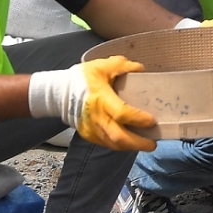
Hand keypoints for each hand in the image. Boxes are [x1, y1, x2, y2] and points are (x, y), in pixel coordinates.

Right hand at [29, 57, 157, 151]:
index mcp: (101, 99)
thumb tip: (141, 70)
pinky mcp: (88, 135)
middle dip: (138, 143)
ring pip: (113, 144)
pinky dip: (120, 145)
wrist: (59, 93)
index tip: (152, 121)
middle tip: (153, 144)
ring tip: (145, 144)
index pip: (121, 113)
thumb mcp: (103, 66)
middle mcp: (96, 118)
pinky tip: (130, 142)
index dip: (137, 119)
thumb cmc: (83, 78)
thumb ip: (123, 65)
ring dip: (131, 146)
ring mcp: (91, 129)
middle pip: (119, 137)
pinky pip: (107, 144)